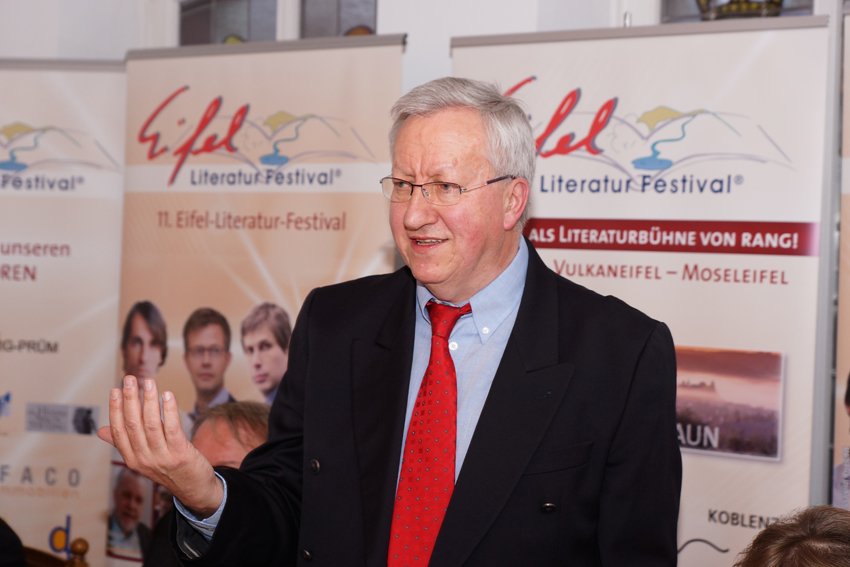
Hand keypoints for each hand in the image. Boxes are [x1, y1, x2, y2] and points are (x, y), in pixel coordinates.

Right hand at [97, 375, 223, 516]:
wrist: (194, 489)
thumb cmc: (168, 469)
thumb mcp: (143, 459)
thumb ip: (124, 443)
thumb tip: (101, 430)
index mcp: (131, 458)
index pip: (118, 430)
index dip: (116, 409)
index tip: (116, 389)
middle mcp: (143, 459)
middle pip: (133, 424)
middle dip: (130, 399)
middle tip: (130, 379)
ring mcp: (161, 457)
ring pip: (151, 424)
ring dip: (149, 401)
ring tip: (148, 382)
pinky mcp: (180, 454)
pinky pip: (172, 428)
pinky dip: (169, 410)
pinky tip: (167, 396)